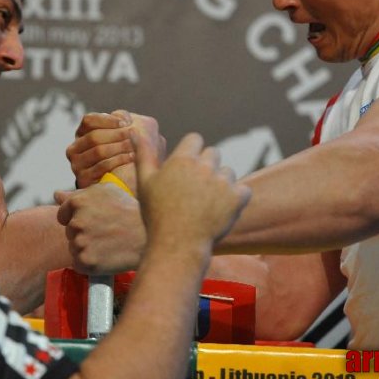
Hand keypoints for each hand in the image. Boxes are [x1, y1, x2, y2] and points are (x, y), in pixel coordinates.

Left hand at [56, 184, 146, 273]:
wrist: (147, 236)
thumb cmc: (129, 210)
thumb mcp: (107, 191)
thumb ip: (79, 194)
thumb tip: (57, 195)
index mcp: (78, 202)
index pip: (63, 215)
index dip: (77, 218)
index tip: (93, 222)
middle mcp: (76, 222)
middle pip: (70, 232)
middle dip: (83, 233)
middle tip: (105, 232)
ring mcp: (80, 243)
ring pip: (74, 248)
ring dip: (86, 247)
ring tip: (108, 243)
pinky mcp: (86, 262)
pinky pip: (79, 264)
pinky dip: (89, 263)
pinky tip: (105, 255)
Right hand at [66, 110, 164, 190]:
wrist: (125, 181)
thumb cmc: (125, 151)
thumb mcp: (124, 132)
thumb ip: (122, 120)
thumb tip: (123, 118)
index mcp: (81, 134)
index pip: (89, 121)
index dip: (108, 120)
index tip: (127, 123)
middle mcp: (74, 149)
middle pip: (94, 137)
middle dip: (116, 135)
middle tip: (133, 134)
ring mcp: (76, 165)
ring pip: (98, 151)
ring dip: (119, 147)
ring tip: (134, 146)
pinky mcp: (83, 179)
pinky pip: (101, 166)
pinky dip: (119, 160)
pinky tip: (132, 158)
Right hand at [137, 133, 249, 250]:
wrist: (177, 245)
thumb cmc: (157, 214)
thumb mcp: (145, 182)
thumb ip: (144, 154)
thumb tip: (135, 132)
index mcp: (182, 159)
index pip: (195, 139)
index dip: (191, 153)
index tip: (186, 169)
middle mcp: (204, 166)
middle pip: (213, 153)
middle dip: (207, 167)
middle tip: (195, 189)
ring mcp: (222, 182)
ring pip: (228, 172)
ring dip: (221, 182)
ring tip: (207, 202)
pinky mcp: (237, 198)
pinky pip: (243, 190)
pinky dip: (236, 198)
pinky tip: (222, 209)